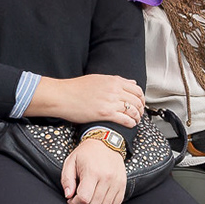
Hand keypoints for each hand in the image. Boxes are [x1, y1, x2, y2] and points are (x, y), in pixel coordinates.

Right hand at [28, 73, 143, 127]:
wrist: (63, 96)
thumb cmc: (76, 88)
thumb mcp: (99, 79)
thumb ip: (117, 81)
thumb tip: (131, 83)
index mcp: (113, 81)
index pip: (137, 90)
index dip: (141, 98)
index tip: (140, 104)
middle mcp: (114, 90)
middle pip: (137, 101)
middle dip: (141, 109)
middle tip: (139, 114)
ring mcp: (110, 102)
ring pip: (133, 110)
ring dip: (137, 117)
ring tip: (135, 120)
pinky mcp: (105, 113)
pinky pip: (125, 119)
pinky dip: (130, 123)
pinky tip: (130, 125)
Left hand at [62, 137, 126, 203]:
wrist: (106, 143)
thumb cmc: (86, 153)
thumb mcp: (70, 162)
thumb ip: (67, 179)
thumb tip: (68, 196)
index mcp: (92, 172)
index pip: (84, 198)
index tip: (71, 201)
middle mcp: (107, 178)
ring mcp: (117, 182)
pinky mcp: (122, 185)